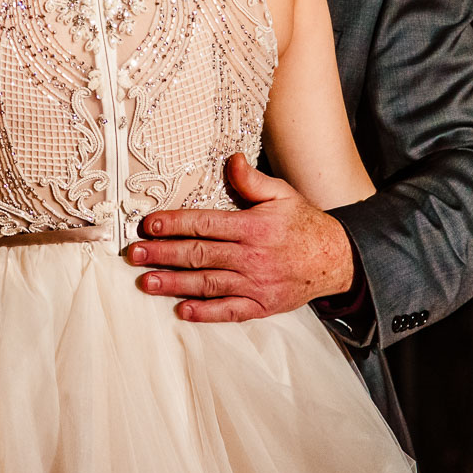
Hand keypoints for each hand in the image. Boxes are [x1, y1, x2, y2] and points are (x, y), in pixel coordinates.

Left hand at [127, 153, 353, 322]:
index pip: (205, 224)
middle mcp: (252, 257)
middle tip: (135, 254)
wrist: (337, 260)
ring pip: (208, 284)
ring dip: (174, 283)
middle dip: (163, 253)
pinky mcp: (262, 306)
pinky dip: (205, 313)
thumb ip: (252, 180)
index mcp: (254, 227)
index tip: (148, 225)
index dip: (174, 224)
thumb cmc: (303, 224)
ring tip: (146, 282)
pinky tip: (181, 310)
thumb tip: (230, 160)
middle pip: (199, 255)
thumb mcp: (282, 194)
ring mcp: (256, 285)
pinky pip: (229, 311)